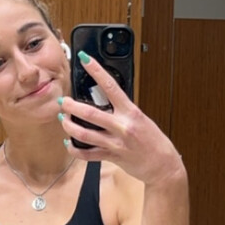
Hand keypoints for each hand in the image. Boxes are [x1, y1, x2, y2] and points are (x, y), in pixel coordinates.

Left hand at [58, 53, 184, 188]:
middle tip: (62, 100)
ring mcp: (115, 143)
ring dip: (69, 126)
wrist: (163, 165)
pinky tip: (68, 143)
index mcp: (130, 112)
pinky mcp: (111, 157)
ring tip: (62, 118)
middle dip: (71, 106)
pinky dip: (74, 149)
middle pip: (90, 113)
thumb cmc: (153, 140)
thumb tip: (106, 101)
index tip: (85, 59)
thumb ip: (123, 111)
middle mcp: (122, 126)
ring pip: (84, 134)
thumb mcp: (140, 119)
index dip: (96, 71)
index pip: (110, 86)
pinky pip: (87, 154)